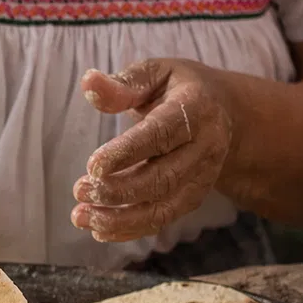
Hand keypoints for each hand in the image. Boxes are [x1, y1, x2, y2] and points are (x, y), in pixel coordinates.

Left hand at [72, 59, 236, 242]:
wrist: (223, 113)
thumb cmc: (179, 89)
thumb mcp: (156, 73)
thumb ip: (124, 83)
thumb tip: (88, 83)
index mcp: (195, 109)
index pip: (161, 135)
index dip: (127, 152)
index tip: (92, 166)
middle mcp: (205, 147)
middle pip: (163, 178)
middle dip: (118, 190)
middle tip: (79, 189)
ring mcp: (202, 176)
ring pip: (163, 208)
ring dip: (120, 218)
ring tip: (81, 216)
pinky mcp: (194, 197)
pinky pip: (162, 219)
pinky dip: (130, 229)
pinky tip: (99, 229)